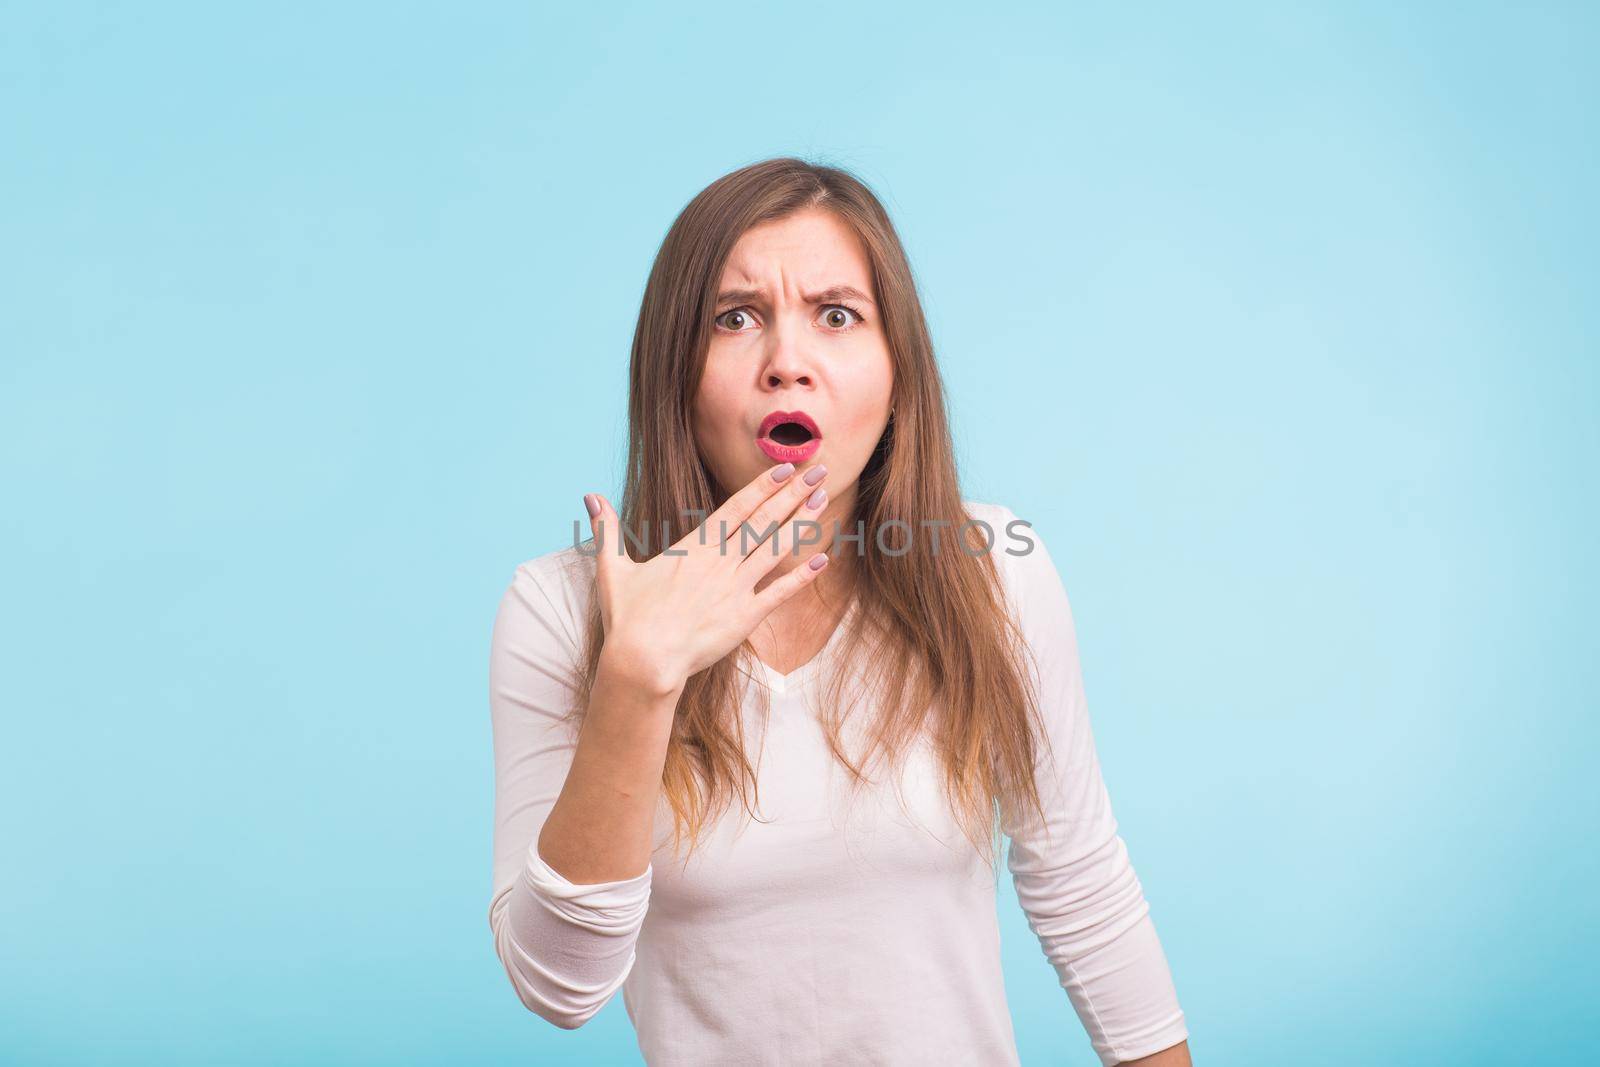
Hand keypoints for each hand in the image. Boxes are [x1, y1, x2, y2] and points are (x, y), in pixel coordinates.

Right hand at [583, 462, 831, 693]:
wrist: (643, 661)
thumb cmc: (627, 618)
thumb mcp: (613, 568)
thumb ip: (608, 530)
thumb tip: (591, 496)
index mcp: (693, 547)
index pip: (736, 508)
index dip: (764, 486)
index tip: (786, 468)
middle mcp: (719, 562)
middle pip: (763, 520)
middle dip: (793, 494)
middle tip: (820, 471)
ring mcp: (735, 589)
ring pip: (776, 548)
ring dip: (801, 523)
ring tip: (823, 501)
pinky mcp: (745, 618)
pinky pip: (779, 593)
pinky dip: (802, 577)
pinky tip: (822, 561)